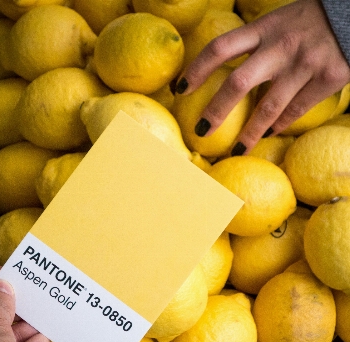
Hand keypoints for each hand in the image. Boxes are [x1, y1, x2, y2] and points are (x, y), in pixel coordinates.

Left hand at [176, 0, 349, 154]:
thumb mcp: (276, 24)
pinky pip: (296, 111)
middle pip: (237, 83)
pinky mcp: (329, 77)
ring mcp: (305, 63)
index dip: (196, 70)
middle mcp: (281, 46)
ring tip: (236, 150)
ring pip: (269, 108)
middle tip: (201, 131)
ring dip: (249, 134)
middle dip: (216, 111)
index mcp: (264, 28)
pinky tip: (268, 134)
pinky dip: (279, 126)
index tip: (179, 90)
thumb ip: (253, 46)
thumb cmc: (306, 22)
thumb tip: (224, 81)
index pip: (220, 48)